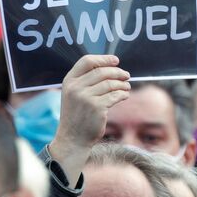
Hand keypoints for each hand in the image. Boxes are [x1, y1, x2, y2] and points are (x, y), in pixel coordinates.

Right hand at [50, 55, 130, 183]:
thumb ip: (85, 81)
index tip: (116, 60)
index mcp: (69, 81)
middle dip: (117, 72)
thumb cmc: (77, 115)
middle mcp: (76, 87)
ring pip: (110, 84)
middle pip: (102, 71)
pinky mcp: (97, 108)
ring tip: (127, 87)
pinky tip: (124, 96)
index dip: (103, 59)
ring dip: (122, 84)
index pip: (87, 61)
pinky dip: (122, 94)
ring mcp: (86, 97)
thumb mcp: (74, 95)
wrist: (73, 138)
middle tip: (126, 75)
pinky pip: (115, 96)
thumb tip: (110, 67)